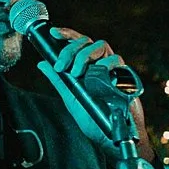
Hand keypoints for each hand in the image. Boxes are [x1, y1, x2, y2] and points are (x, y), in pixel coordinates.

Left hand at [47, 27, 149, 147]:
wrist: (111, 136)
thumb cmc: (93, 118)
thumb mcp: (70, 97)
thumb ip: (58, 80)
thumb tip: (42, 63)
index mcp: (88, 66)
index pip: (78, 43)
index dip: (66, 34)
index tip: (52, 33)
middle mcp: (100, 64)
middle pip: (87, 42)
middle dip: (70, 50)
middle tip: (61, 66)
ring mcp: (113, 69)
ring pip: (101, 45)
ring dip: (84, 56)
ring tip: (76, 73)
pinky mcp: (126, 76)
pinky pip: (116, 60)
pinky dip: (104, 64)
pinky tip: (97, 75)